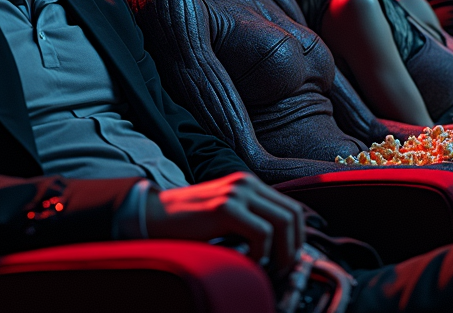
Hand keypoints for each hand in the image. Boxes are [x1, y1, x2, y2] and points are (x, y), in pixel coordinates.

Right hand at [146, 172, 305, 270]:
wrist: (154, 215)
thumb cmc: (188, 223)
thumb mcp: (225, 216)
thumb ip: (250, 221)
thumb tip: (280, 247)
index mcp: (248, 185)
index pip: (291, 207)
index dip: (298, 236)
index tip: (292, 258)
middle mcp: (246, 184)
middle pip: (293, 214)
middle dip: (295, 245)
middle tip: (285, 267)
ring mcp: (236, 193)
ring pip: (283, 222)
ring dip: (283, 251)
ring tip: (271, 267)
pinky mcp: (225, 207)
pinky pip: (262, 233)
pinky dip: (262, 253)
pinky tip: (250, 261)